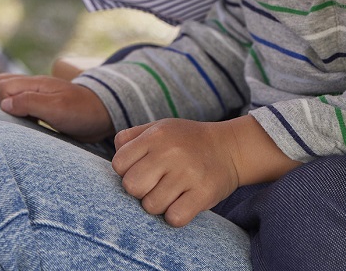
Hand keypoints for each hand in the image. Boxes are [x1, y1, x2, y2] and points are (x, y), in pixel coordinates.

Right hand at [0, 73, 113, 142]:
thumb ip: (29, 102)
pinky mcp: (43, 109)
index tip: (22, 115)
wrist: (105, 117)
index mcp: (36, 83)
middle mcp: (35, 88)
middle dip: (6, 107)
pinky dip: (23, 119)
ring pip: (12, 100)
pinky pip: (23, 110)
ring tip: (31, 125)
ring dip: (15, 114)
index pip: (3, 84)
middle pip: (3, 89)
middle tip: (25, 120)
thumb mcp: (56, 107)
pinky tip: (34, 129)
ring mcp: (39, 98)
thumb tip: (5, 104)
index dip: (5, 101)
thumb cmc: (82, 111)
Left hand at [111, 116, 298, 226]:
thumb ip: (131, 137)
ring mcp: (188, 173)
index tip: (141, 170)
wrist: (230, 148)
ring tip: (170, 193)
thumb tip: (115, 151)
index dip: (126, 171)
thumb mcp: (160, 128)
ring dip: (158, 205)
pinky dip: (175, 216)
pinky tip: (182, 203)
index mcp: (157, 135)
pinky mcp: (203, 193)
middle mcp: (171, 152)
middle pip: (132, 187)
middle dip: (140, 191)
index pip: (119, 164)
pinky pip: (174, 218)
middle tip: (154, 185)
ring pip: (151, 206)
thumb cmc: (187, 141)